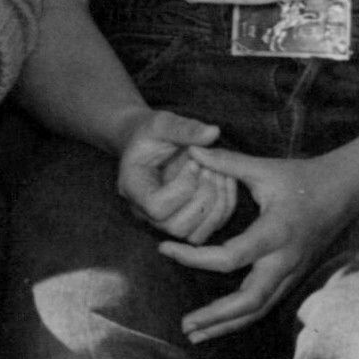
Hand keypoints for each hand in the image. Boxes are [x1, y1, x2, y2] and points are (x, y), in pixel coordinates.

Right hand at [112, 110, 244, 244]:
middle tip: (210, 169)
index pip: (156, 206)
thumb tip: (213, 132)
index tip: (195, 162)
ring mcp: (165, 220)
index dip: (182, 187)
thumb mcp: (162, 123)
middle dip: (202, 198)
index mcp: (133, 188)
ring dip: (215, 205)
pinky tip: (224, 182)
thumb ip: (184, 128)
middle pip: (176, 226)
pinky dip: (223, 208)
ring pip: (194, 235)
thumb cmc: (151, 133)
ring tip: (219, 174)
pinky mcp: (185, 222)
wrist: (148, 145)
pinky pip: (208, 230)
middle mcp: (145, 212)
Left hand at [159, 147, 358, 346]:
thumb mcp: (264, 168)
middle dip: (215, 317)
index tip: (165, 249)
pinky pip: (266, 304)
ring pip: (259, 310)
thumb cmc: (303, 178)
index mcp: (275, 232)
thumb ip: (226, 161)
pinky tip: (220, 325)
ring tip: (195, 334)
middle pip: (249, 301)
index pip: (230, 258)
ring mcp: (292, 272)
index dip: (194, 258)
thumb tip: (189, 147)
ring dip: (226, 325)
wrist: (345, 190)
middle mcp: (285, 259)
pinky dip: (242, 318)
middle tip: (184, 325)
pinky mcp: (294, 277)